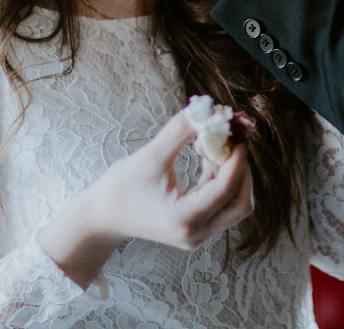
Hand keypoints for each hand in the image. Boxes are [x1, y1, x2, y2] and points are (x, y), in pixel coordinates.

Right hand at [39, 107, 252, 287]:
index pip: (227, 188)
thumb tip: (206, 108)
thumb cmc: (120, 188)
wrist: (102, 216)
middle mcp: (196, 233)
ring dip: (231, 171)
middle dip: (240, 167)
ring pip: (235, 203)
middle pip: (241, 202)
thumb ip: (179, 131)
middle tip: (229, 137)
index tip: (234, 130)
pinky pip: (222, 202)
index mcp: (184, 220)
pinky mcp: (196, 227)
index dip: (236, 156)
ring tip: (208, 143)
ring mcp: (198, 235)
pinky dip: (221, 177)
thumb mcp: (150, 156)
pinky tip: (205, 155)